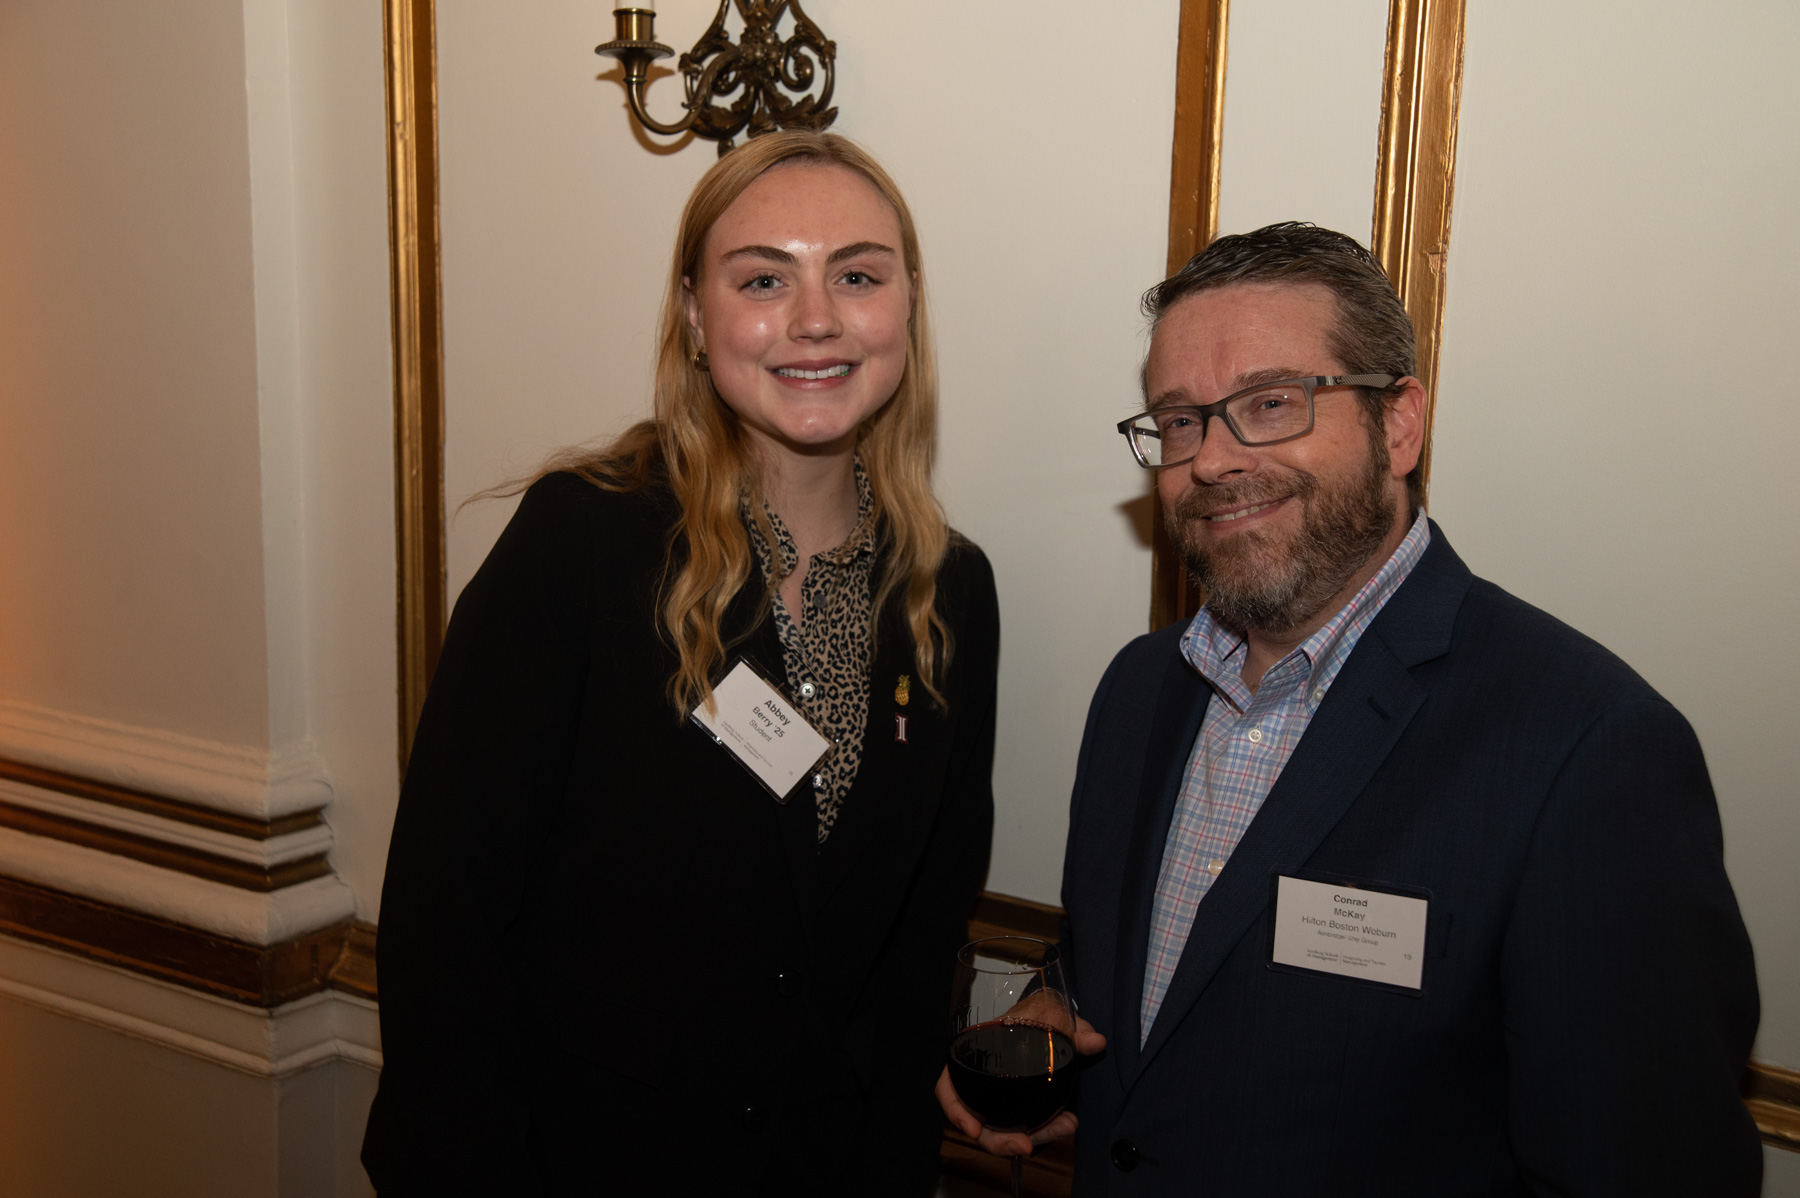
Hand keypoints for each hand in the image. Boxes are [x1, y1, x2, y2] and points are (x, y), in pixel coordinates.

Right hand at [935, 1013, 1105, 1157]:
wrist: (1050, 1018)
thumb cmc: (1037, 1014)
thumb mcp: (1051, 1015)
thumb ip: (1073, 1030)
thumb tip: (1096, 1041)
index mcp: (973, 1056)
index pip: (948, 1088)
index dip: (955, 1111)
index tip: (973, 1129)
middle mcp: (982, 1083)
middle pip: (979, 1123)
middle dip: (1001, 1141)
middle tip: (1026, 1144)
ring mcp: (1002, 1100)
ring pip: (1006, 1131)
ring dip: (1036, 1135)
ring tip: (1065, 1127)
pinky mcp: (1023, 1108)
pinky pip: (1028, 1125)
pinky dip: (1045, 1130)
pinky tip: (1064, 1126)